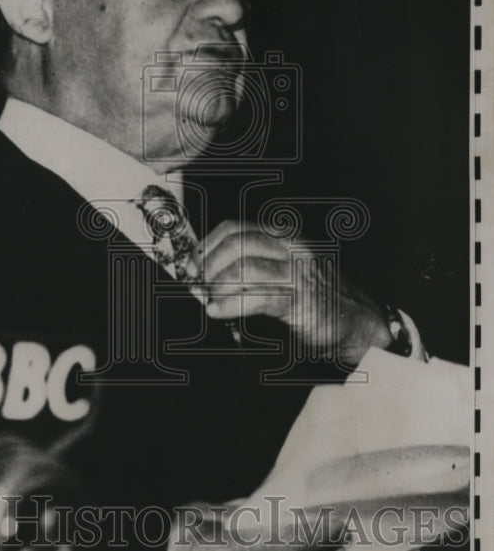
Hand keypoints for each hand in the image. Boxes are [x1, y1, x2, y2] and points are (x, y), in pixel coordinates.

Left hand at [187, 219, 391, 365]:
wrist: (358, 322)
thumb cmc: (318, 298)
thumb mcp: (285, 270)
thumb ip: (254, 265)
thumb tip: (208, 273)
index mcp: (285, 236)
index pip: (235, 228)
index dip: (207, 245)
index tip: (192, 263)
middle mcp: (292, 247)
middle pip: (236, 244)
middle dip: (209, 265)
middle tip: (198, 285)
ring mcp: (298, 271)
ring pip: (243, 267)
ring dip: (217, 285)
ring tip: (209, 300)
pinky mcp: (300, 299)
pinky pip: (256, 296)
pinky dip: (230, 303)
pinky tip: (218, 311)